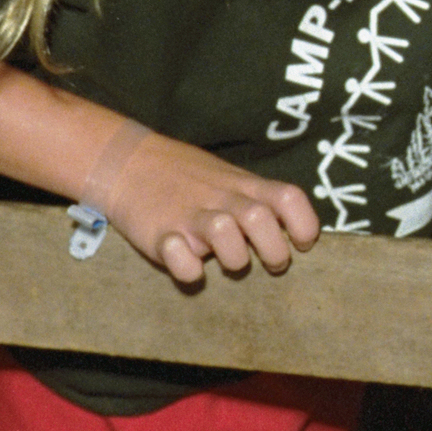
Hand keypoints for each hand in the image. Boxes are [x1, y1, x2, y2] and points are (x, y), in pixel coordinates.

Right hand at [95, 128, 320, 284]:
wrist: (126, 161)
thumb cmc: (187, 177)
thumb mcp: (230, 178)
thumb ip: (259, 200)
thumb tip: (291, 231)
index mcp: (245, 186)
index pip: (289, 197)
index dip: (305, 223)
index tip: (303, 244)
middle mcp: (222, 199)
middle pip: (261, 219)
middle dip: (275, 250)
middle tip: (272, 264)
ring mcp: (189, 215)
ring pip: (224, 232)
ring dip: (235, 257)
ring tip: (228, 262)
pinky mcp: (159, 234)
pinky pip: (179, 257)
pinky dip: (187, 268)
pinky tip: (188, 264)